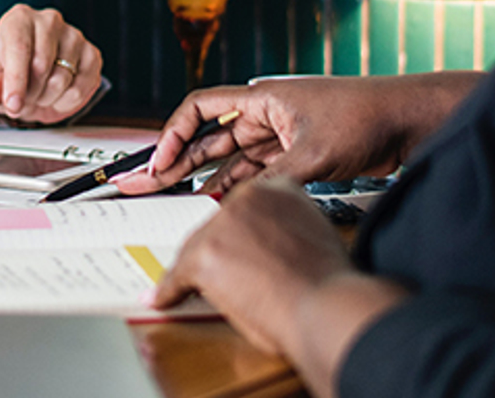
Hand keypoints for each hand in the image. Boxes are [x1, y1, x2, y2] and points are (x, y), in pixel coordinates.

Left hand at [0, 4, 101, 122]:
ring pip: (61, 80)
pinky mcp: (92, 54)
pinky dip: (65, 102)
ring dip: (46, 98)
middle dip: (29, 92)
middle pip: (41, 65)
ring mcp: (74, 35)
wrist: (31, 77)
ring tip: (38, 93)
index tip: (12, 104)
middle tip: (22, 98)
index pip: (20, 48)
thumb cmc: (8, 73)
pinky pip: (81, 89)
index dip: (15, 80)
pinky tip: (56, 96)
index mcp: (19, 19)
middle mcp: (49, 21)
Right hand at [113, 72, 478, 196]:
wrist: (408, 120)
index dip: (173, 134)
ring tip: (176, 197)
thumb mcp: (315, 153)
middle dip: (178, 159)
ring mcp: (281, 135)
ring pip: (230, 157)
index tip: (161, 162)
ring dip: (205, 176)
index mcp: (262, 99)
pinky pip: (255, 170)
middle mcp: (266, 114)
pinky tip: (219, 200)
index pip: (200, 108)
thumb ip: (274, 180)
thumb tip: (242, 206)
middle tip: (149, 183)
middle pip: (209, 136)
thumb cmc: (365, 118)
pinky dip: (236, 185)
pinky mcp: (297, 153)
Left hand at [150, 178, 407, 393]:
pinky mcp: (206, 252)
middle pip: (215, 225)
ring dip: (199, 272)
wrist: (327, 305)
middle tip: (225, 277)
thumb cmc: (328, 284)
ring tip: (204, 290)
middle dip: (218, 254)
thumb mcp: (313, 236)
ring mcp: (223, 223)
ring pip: (195, 248)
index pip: (242, 208)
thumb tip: (266, 248)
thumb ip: (287, 230)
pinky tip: (165, 298)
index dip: (238, 235)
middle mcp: (248, 196)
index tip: (236, 250)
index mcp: (278, 188)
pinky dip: (171, 290)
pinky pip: (178, 274)